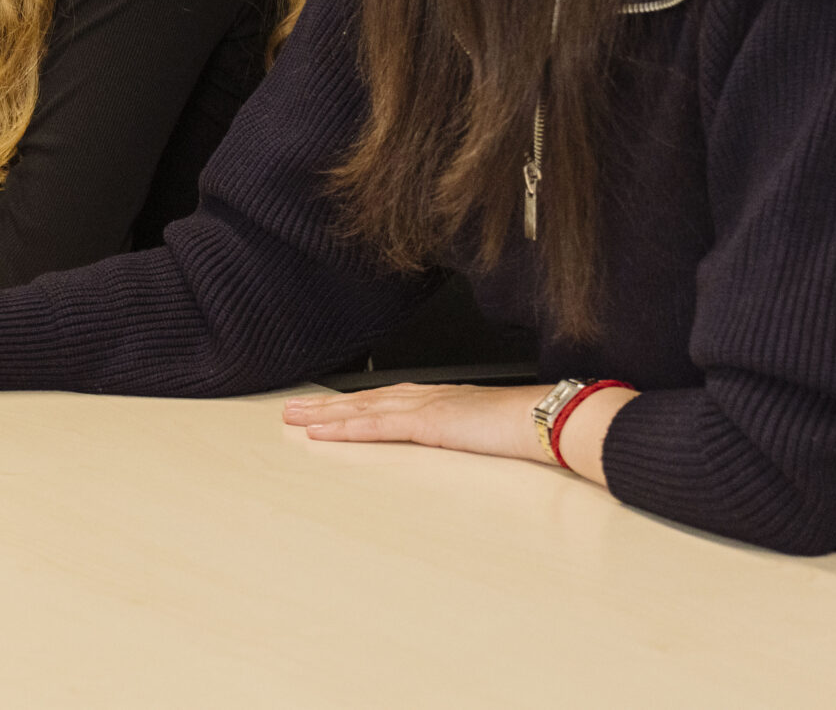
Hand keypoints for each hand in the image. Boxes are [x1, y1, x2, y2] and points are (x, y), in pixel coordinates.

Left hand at [282, 383, 546, 464]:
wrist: (546, 419)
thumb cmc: (523, 424)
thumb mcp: (481, 427)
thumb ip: (460, 430)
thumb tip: (453, 438)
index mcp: (434, 398)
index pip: (379, 399)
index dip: (347, 403)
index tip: (321, 407)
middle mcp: (422, 397)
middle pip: (361, 400)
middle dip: (324, 406)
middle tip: (289, 410)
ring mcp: (423, 407)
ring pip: (361, 410)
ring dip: (325, 415)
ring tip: (294, 419)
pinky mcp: (427, 423)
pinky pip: (379, 427)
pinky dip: (348, 429)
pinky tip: (324, 433)